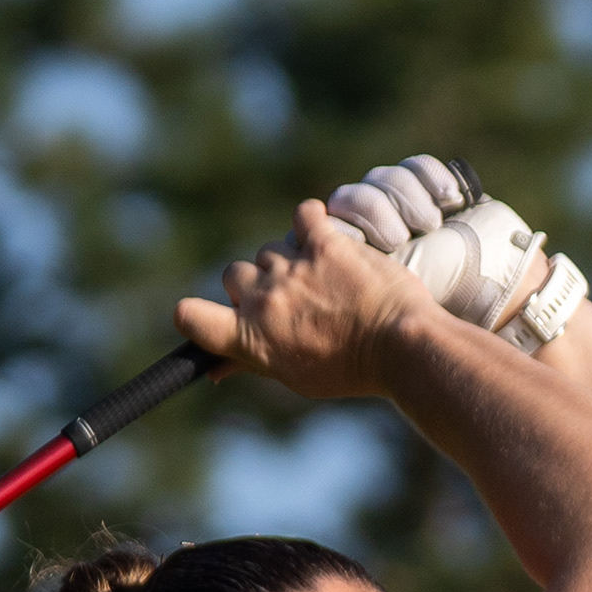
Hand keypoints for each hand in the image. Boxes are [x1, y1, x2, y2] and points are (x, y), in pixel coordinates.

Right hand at [174, 200, 441, 400]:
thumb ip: (251, 361)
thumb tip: (214, 371)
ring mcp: (292, 269)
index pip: (190, 317)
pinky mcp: (324, 244)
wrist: (400, 347)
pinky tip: (323, 236)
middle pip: (233, 274)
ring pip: (269, 249)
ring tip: (318, 276)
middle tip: (288, 299)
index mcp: (250, 338)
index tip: (207, 315)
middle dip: (254, 284)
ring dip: (286, 258)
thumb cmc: (350, 369)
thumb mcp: (294, 376)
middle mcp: (263, 301)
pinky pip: (303, 215)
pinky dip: (310, 221)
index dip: (193, 313)